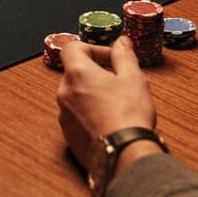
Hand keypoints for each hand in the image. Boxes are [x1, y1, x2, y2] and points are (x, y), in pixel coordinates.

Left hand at [55, 38, 155, 171]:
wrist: (122, 154)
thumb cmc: (128, 115)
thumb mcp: (133, 78)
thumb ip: (124, 55)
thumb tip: (121, 41)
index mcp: (77, 74)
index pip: (73, 48)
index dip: (93, 49)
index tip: (111, 58)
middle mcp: (64, 93)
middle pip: (75, 72)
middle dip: (96, 72)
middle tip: (119, 81)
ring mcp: (64, 115)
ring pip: (76, 95)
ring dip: (93, 94)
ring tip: (117, 104)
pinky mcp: (68, 135)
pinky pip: (77, 115)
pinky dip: (90, 113)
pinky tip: (110, 121)